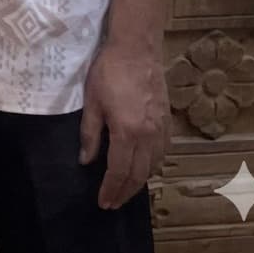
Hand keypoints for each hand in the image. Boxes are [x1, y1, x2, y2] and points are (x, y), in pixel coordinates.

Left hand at [79, 43, 166, 209]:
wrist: (137, 49)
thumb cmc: (108, 72)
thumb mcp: (92, 103)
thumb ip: (89, 134)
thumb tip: (85, 160)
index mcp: (127, 132)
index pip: (119, 171)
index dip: (111, 189)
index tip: (103, 202)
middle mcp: (149, 136)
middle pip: (139, 174)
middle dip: (125, 191)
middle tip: (113, 203)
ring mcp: (161, 129)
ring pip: (154, 165)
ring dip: (140, 181)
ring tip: (125, 189)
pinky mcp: (167, 121)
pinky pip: (163, 152)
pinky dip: (152, 165)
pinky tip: (143, 167)